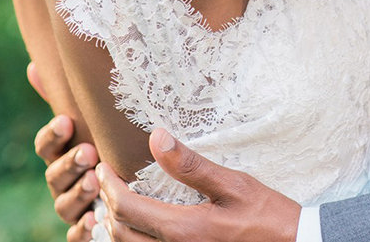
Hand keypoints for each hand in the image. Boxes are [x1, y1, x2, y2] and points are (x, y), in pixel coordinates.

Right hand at [29, 63, 99, 241]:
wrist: (131, 180)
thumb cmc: (108, 142)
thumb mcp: (94, 118)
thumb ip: (70, 96)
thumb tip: (34, 65)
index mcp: (61, 152)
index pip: (45, 144)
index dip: (53, 134)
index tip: (67, 121)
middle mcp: (62, 180)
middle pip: (55, 175)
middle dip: (70, 163)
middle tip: (88, 152)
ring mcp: (73, 205)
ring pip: (64, 204)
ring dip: (78, 194)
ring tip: (94, 181)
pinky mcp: (86, 228)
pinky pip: (77, 236)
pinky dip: (82, 230)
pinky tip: (94, 220)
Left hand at [97, 129, 300, 241]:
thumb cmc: (266, 216)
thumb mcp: (233, 184)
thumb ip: (191, 165)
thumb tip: (156, 138)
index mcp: (183, 230)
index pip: (127, 209)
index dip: (108, 186)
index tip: (103, 166)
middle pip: (121, 234)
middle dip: (107, 206)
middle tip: (104, 180)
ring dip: (115, 227)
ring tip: (113, 204)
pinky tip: (136, 228)